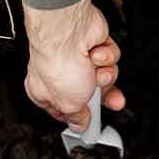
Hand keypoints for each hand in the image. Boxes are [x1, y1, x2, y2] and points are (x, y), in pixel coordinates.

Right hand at [23, 0, 124, 130]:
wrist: (69, 32)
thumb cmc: (59, 64)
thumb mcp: (69, 105)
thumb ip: (76, 118)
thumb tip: (80, 126)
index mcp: (46, 91)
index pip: (67, 110)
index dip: (82, 115)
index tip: (92, 122)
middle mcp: (62, 74)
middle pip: (91, 93)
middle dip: (104, 96)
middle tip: (112, 100)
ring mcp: (78, 58)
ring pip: (104, 76)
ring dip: (105, 75)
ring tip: (97, 71)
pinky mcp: (93, 43)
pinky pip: (109, 58)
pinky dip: (106, 57)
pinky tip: (96, 55)